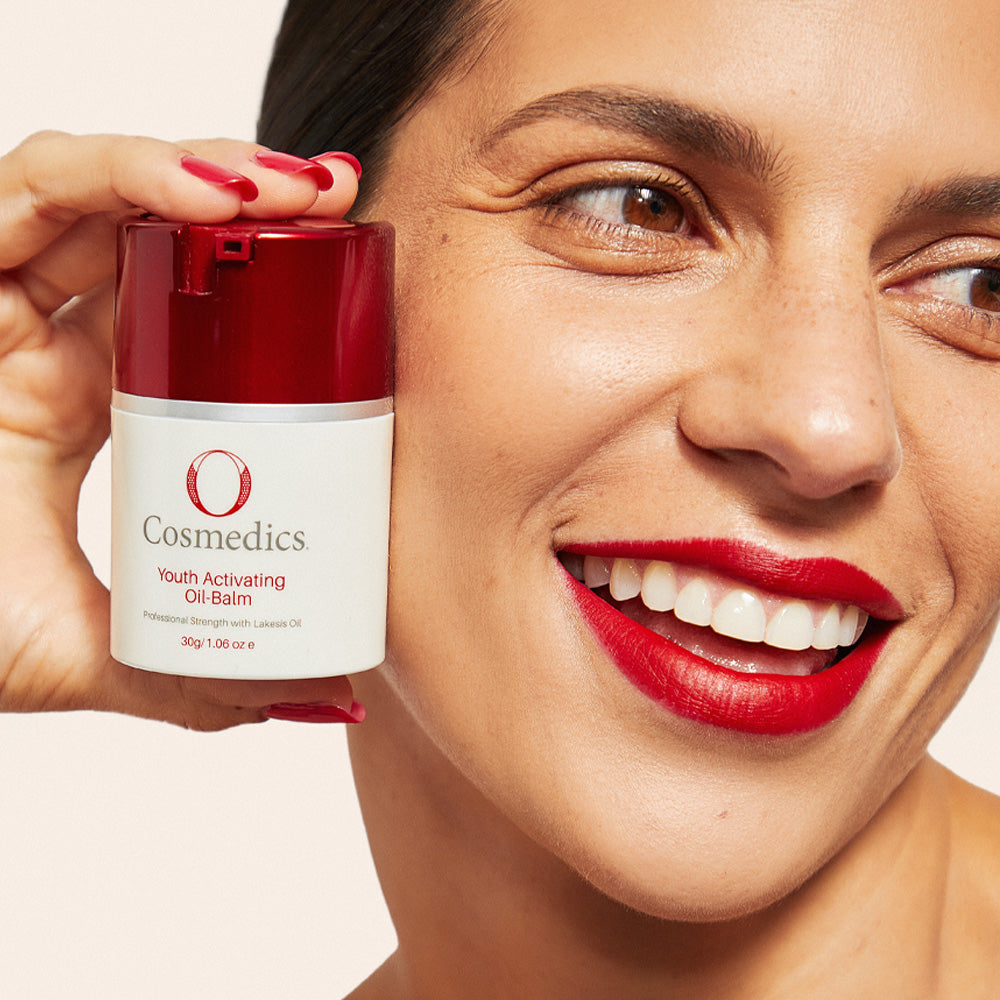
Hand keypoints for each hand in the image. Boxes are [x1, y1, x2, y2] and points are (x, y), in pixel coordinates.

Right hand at [0, 131, 362, 728]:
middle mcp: (53, 339)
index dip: (280, 289)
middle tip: (345, 203)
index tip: (363, 282)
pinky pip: (33, 186)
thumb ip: (189, 675)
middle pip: (166, 238)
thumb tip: (314, 698)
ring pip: (110, 193)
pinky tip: (208, 192)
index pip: (201, 318)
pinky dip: (120, 171)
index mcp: (97, 404)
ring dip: (209, 171)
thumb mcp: (85, 654)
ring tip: (295, 187)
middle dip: (260, 210)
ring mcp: (0, 297)